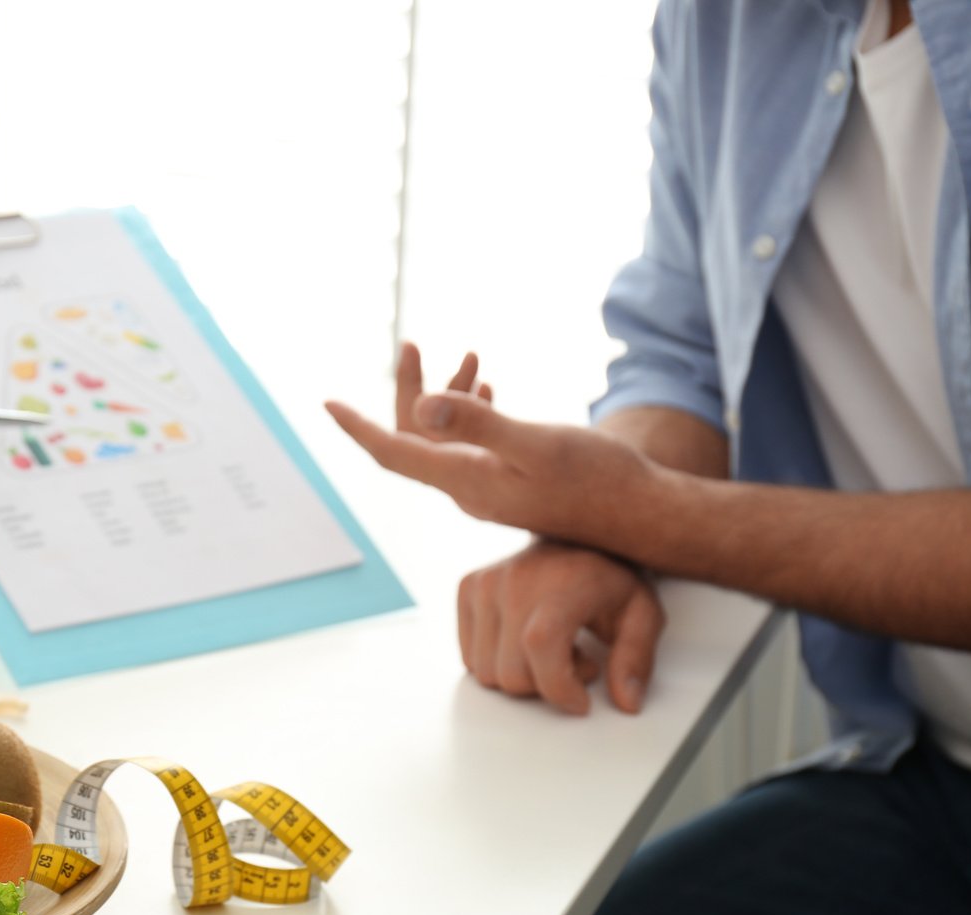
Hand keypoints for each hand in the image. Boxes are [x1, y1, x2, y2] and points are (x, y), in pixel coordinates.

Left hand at [325, 344, 656, 544]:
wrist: (642, 514)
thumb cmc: (597, 480)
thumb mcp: (536, 444)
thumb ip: (480, 425)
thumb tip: (424, 406)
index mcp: (465, 480)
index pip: (393, 450)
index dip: (357, 427)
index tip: (328, 404)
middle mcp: (469, 488)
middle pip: (415, 437)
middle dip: (406, 390)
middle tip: (408, 345)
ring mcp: (492, 487)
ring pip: (447, 438)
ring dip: (446, 394)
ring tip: (467, 357)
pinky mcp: (515, 482)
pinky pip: (475, 445)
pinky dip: (473, 410)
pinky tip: (486, 386)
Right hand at [459, 540, 663, 714]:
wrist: (575, 534)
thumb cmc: (610, 577)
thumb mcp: (642, 615)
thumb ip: (636, 659)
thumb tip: (627, 702)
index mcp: (562, 584)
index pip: (541, 646)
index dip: (559, 687)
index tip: (581, 701)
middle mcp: (514, 581)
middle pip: (511, 673)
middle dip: (546, 686)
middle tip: (577, 663)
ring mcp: (485, 584)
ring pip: (486, 672)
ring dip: (522, 675)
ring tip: (552, 650)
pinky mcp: (468, 589)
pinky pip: (470, 657)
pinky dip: (498, 662)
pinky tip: (524, 642)